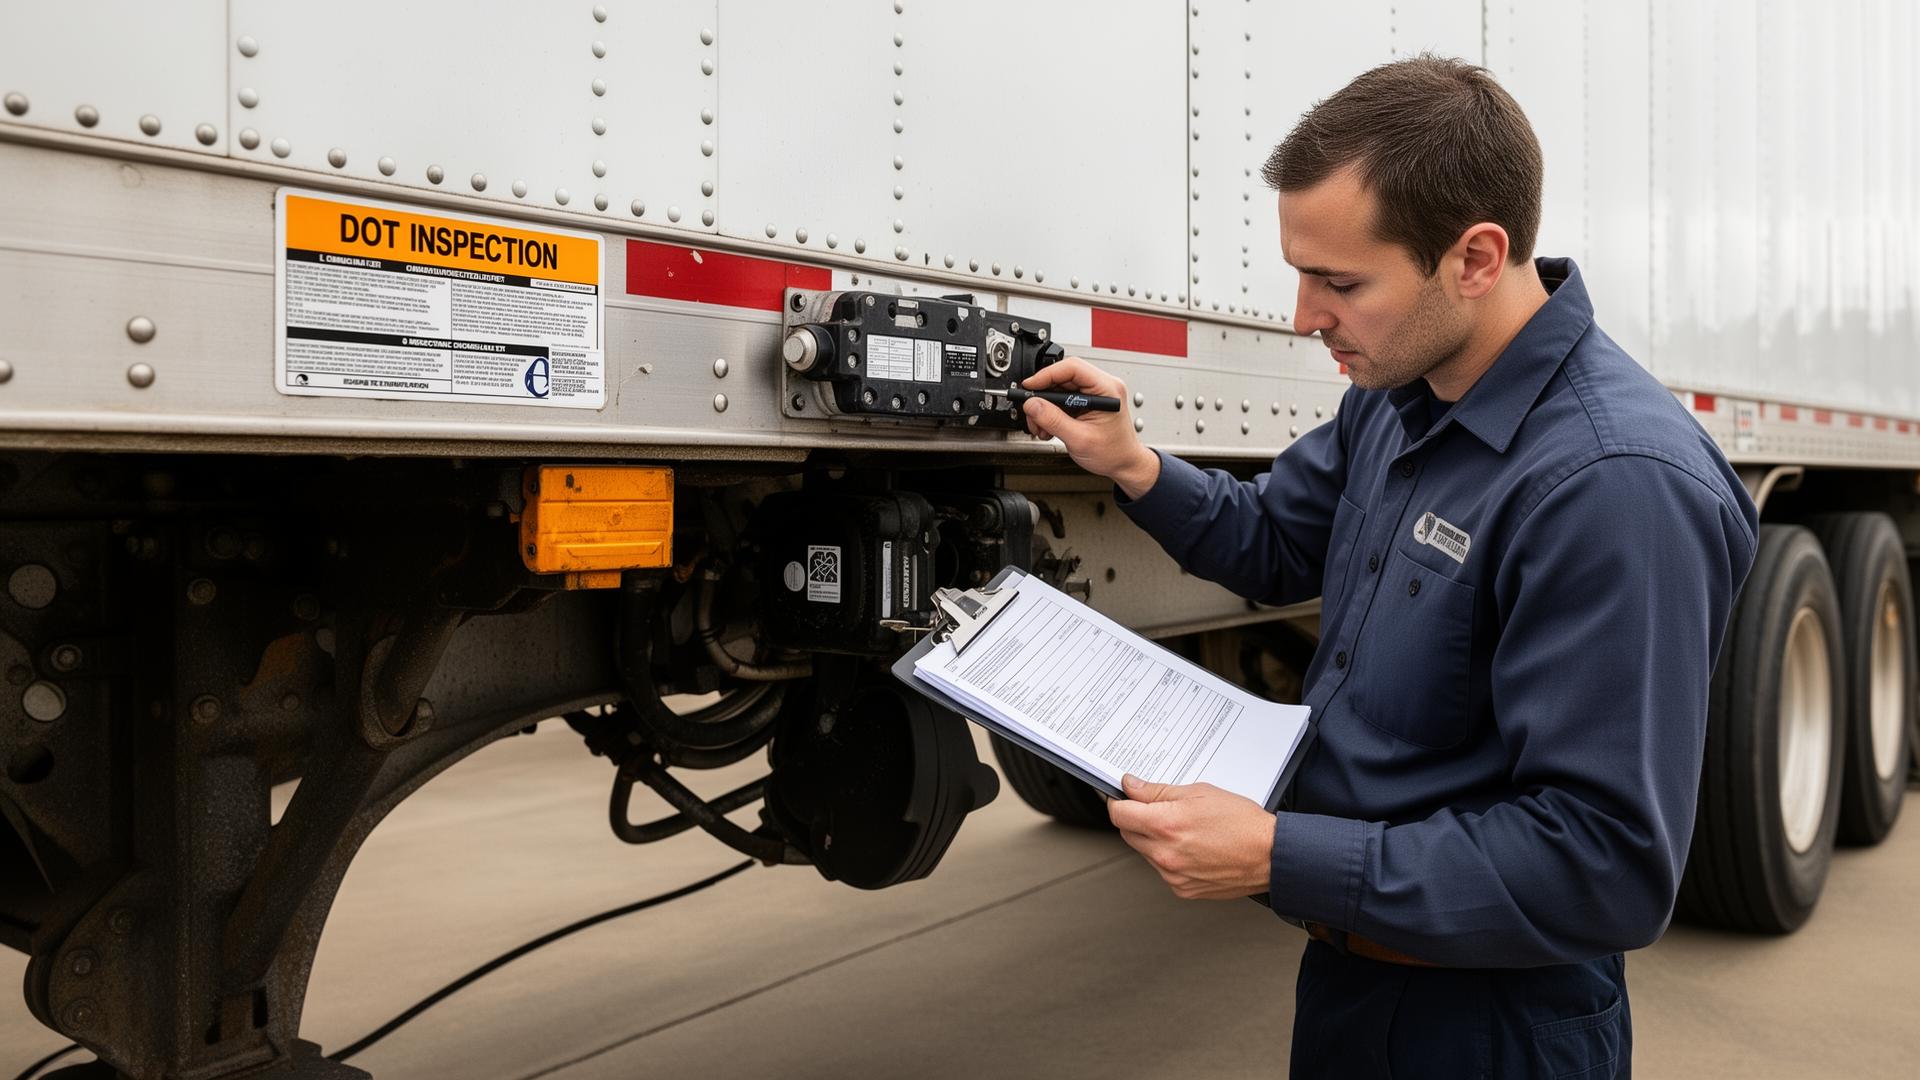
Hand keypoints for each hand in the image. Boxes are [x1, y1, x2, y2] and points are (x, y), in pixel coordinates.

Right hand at [1020, 357, 1159, 497]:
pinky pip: (1063, 399)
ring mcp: (1094, 393)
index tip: (1030, 386)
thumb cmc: (1114, 453)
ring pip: (1059, 389)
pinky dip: (1051, 412)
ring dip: (1045, 408)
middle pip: (1063, 377)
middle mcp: (1102, 386)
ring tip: (1042, 426)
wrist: (1124, 464)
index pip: (1072, 368)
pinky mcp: (1087, 402)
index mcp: (1107, 388)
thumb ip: (1053, 420)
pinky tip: (1049, 426)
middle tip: (1032, 412)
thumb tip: (1032, 404)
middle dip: (1043, 397)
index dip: (1046, 375)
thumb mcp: (1079, 439)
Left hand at [1106, 773, 1275, 900]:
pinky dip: (1169, 857)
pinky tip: (1191, 847)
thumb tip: (1132, 787)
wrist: (1270, 856)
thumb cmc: (1242, 823)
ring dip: (1153, 839)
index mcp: (1165, 825)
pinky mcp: (1182, 889)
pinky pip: (1162, 870)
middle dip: (1136, 819)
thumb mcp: (1199, 792)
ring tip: (1184, 829)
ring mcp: (1172, 875)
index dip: (1118, 801)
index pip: (1119, 814)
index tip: (1123, 796)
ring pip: (1145, 852)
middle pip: (1128, 834)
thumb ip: (1158, 791)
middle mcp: (1164, 854)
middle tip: (1157, 809)